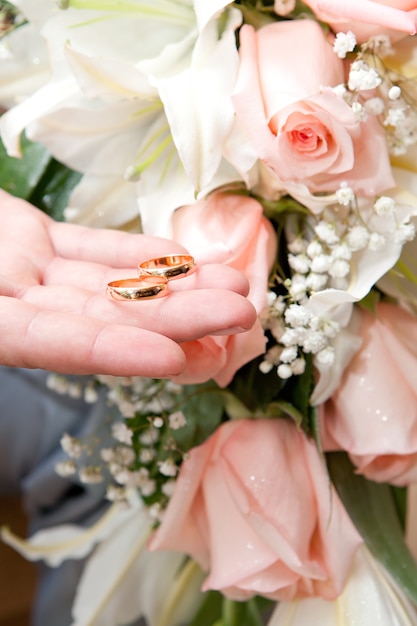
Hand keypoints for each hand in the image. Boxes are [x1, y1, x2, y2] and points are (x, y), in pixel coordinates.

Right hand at [0, 191, 255, 376]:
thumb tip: (25, 322)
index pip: (58, 346)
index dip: (117, 352)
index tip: (176, 357)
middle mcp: (16, 311)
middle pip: (106, 319)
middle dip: (177, 318)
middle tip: (240, 313)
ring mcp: (26, 275)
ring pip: (109, 283)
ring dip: (172, 286)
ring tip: (232, 285)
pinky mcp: (33, 241)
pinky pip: (91, 250)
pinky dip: (133, 255)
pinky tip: (180, 260)